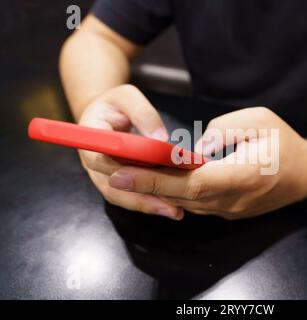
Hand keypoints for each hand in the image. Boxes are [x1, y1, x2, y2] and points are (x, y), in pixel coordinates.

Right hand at [77, 84, 183, 219]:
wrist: (104, 114)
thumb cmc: (115, 104)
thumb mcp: (128, 97)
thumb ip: (143, 113)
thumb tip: (160, 137)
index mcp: (90, 138)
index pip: (101, 159)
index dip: (123, 171)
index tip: (148, 179)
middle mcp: (93, 162)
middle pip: (113, 186)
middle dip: (142, 197)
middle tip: (170, 206)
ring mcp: (102, 175)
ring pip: (122, 196)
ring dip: (148, 205)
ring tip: (174, 212)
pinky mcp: (115, 181)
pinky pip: (130, 195)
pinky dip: (148, 202)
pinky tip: (170, 207)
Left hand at [108, 107, 306, 219]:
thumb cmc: (286, 142)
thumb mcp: (260, 119)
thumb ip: (224, 129)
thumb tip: (196, 148)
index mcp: (244, 174)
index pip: (193, 181)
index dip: (157, 178)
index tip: (125, 171)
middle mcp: (234, 199)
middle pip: (183, 197)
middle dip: (145, 186)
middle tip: (112, 175)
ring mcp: (231, 210)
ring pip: (186, 204)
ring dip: (156, 192)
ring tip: (125, 177)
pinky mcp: (230, 211)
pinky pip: (196, 205)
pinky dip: (173, 196)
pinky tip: (154, 184)